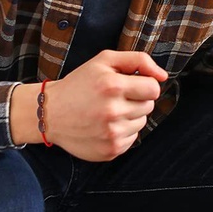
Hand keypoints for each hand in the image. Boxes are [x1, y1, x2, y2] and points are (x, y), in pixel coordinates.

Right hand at [46, 51, 167, 160]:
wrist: (49, 113)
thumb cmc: (80, 83)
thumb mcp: (105, 60)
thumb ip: (139, 60)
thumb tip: (163, 76)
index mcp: (112, 86)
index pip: (153, 88)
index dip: (145, 84)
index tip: (131, 85)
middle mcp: (112, 112)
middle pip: (149, 106)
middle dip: (137, 99)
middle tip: (115, 98)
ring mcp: (110, 134)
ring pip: (141, 122)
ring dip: (130, 116)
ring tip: (108, 111)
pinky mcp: (109, 151)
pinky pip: (132, 139)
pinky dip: (123, 131)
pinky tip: (104, 125)